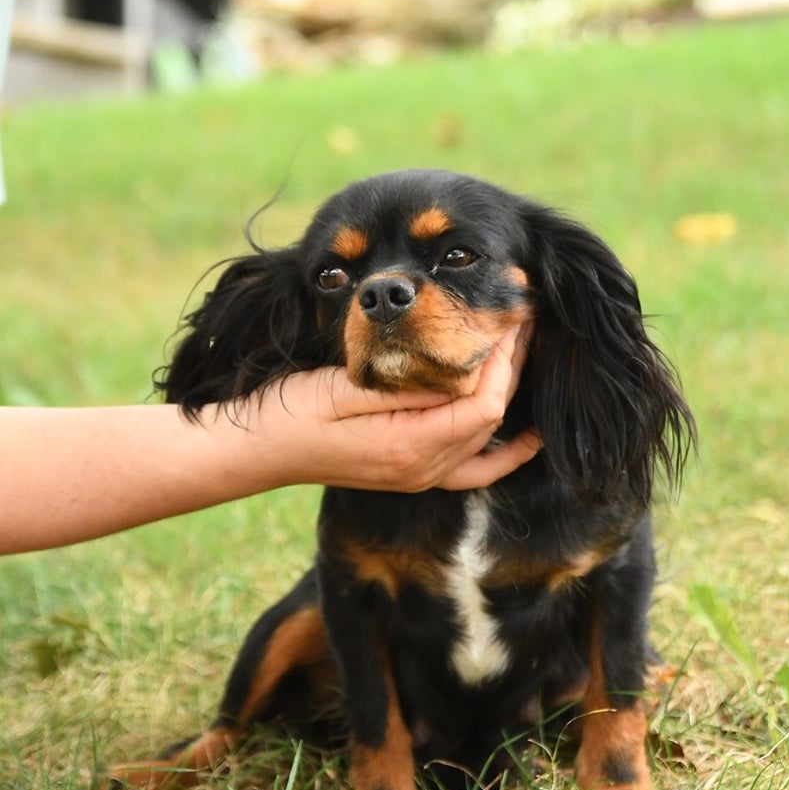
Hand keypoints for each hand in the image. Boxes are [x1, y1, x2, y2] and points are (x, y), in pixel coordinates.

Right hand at [246, 322, 539, 491]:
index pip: (484, 405)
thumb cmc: (291, 410)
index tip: (509, 316)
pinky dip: (506, 453)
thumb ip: (405, 384)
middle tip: (523, 315)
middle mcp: (424, 468)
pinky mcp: (415, 469)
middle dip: (513, 364)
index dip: (504, 361)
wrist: (257, 448)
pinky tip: (530, 437)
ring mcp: (421, 474)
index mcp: (409, 447)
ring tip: (520, 344)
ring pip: (488, 434)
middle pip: (492, 417)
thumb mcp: (344, 388)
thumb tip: (461, 366)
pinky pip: (475, 469)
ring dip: (508, 388)